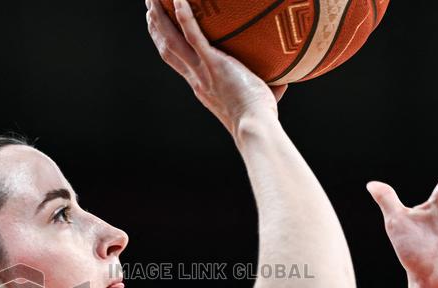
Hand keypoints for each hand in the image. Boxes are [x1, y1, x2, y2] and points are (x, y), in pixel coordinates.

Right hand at [145, 0, 287, 135]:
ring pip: (172, 40)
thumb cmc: (260, 117)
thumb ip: (270, 85)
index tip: (160, 27)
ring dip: (161, 17)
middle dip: (156, 25)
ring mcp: (202, 70)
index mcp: (201, 84)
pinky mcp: (213, 64)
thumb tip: (287, 78)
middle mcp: (195, 77)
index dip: (165, 42)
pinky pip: (194, 36)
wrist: (254, 126)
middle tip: (149, 5)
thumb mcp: (261, 97)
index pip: (177, 60)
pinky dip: (185, 17)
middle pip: (167, 47)